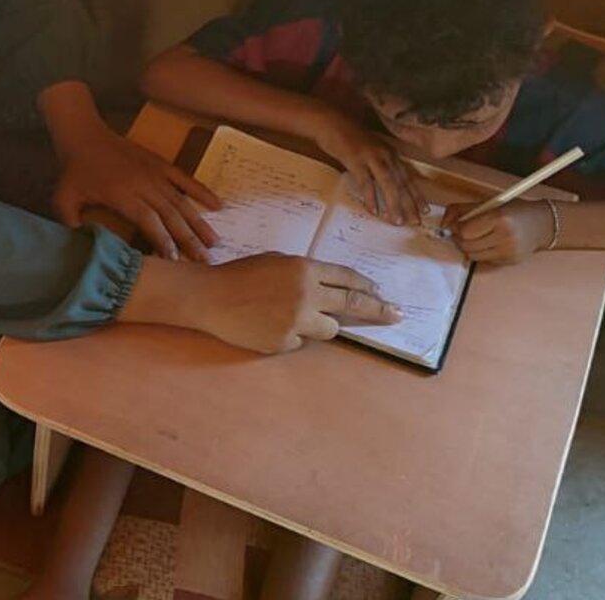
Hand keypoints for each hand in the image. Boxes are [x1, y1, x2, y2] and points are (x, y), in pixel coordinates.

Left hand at [49, 124, 222, 260]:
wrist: (83, 135)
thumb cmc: (73, 171)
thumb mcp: (63, 200)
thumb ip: (71, 225)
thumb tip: (81, 248)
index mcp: (123, 196)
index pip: (150, 223)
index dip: (164, 242)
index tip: (176, 262)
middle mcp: (144, 185)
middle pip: (171, 216)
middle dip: (189, 240)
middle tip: (205, 261)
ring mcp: (155, 174)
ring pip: (182, 202)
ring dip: (199, 222)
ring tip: (214, 242)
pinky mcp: (161, 164)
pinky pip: (186, 179)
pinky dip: (202, 192)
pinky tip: (218, 205)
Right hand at [188, 253, 402, 352]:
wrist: (208, 298)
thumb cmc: (239, 275)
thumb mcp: (275, 262)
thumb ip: (304, 274)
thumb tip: (329, 288)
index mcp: (305, 270)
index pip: (349, 279)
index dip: (368, 287)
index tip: (382, 294)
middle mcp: (306, 295)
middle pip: (353, 305)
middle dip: (379, 310)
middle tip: (397, 315)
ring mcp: (296, 322)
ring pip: (329, 329)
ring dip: (320, 324)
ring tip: (290, 316)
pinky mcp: (283, 342)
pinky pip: (299, 342)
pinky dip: (289, 335)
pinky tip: (266, 325)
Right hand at [311, 113, 423, 225]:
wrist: (330, 122)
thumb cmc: (348, 137)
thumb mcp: (369, 150)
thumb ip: (378, 164)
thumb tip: (384, 185)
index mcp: (390, 154)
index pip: (408, 177)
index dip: (416, 194)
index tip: (424, 210)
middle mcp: (385, 155)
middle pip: (401, 183)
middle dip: (409, 204)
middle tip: (415, 222)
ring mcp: (371, 157)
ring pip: (388, 184)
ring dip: (394, 204)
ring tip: (397, 221)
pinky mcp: (356, 160)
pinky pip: (366, 182)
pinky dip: (371, 197)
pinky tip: (374, 210)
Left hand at [444, 200, 553, 263]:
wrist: (543, 225)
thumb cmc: (514, 211)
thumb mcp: (490, 204)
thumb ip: (462, 210)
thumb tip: (443, 223)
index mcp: (500, 219)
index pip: (465, 231)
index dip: (456, 228)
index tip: (456, 224)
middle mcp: (505, 237)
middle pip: (467, 245)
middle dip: (460, 239)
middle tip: (465, 231)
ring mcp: (508, 252)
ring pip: (473, 256)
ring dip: (469, 247)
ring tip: (476, 237)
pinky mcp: (509, 262)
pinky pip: (484, 261)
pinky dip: (481, 253)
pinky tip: (489, 243)